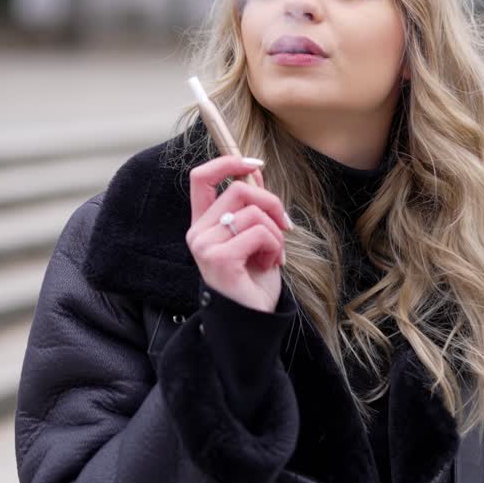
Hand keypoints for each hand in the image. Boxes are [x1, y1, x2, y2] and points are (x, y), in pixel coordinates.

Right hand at [186, 155, 294, 312]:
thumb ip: (251, 204)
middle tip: (285, 226)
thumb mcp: (255, 236)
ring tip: (274, 255)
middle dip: (272, 202)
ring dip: (276, 232)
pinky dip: (275, 246)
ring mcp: (205, 245)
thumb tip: (254, 169)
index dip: (227, 162)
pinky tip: (271, 264)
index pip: (201, 177)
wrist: (252, 321)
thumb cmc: (253, 281)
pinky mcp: (219, 258)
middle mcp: (198, 232)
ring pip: (253, 211)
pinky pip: (259, 232)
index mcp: (203, 224)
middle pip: (238, 189)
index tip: (254, 163)